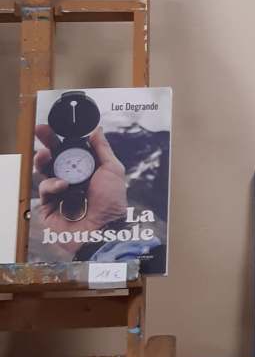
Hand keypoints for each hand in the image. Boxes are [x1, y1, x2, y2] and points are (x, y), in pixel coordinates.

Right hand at [34, 125, 126, 245]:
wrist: (104, 230)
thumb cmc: (112, 202)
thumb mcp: (112, 169)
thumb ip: (102, 148)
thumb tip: (96, 129)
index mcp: (86, 170)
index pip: (70, 150)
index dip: (62, 138)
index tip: (54, 126)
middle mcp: (71, 180)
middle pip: (54, 158)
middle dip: (47, 143)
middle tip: (41, 131)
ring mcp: (59, 194)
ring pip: (44, 172)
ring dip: (43, 160)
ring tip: (45, 154)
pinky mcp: (49, 208)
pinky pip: (45, 191)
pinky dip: (52, 185)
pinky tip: (62, 186)